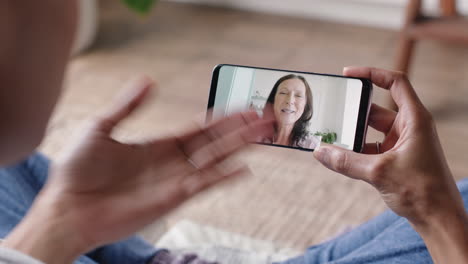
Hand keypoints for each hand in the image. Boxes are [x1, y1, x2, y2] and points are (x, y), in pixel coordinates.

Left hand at [4, 76, 273, 262]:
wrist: (68, 207)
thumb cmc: (78, 170)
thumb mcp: (101, 127)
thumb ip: (128, 106)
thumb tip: (149, 80)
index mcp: (159, 145)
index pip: (200, 128)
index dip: (223, 118)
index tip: (244, 108)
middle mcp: (173, 161)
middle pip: (215, 142)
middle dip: (241, 129)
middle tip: (265, 116)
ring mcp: (175, 180)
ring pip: (216, 159)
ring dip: (241, 146)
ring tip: (264, 134)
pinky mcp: (172, 198)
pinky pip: (205, 184)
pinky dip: (225, 176)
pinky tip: (244, 168)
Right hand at [313, 67, 463, 225]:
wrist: (438, 218)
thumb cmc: (422, 190)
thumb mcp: (378, 172)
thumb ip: (346, 161)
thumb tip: (320, 152)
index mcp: (414, 119)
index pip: (395, 83)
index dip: (372, 73)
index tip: (349, 74)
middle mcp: (408, 127)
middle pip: (376, 108)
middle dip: (353, 111)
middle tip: (332, 111)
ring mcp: (401, 143)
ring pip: (370, 130)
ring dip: (352, 134)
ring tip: (330, 136)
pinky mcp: (394, 158)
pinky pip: (370, 148)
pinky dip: (355, 151)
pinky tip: (338, 156)